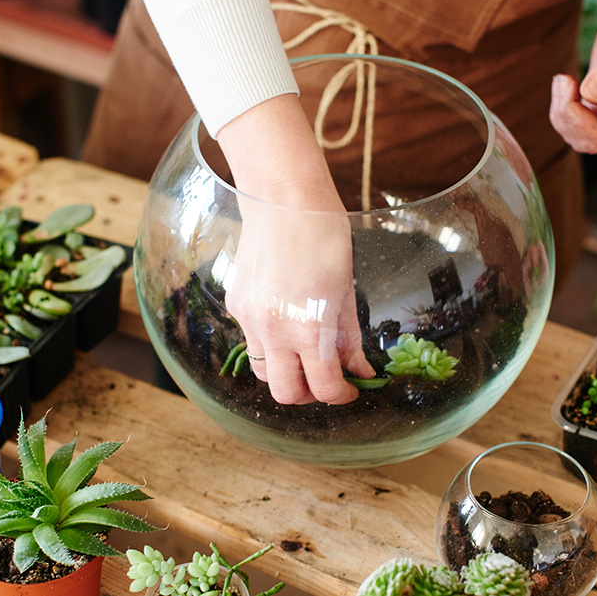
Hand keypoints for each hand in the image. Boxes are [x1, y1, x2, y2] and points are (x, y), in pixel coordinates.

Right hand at [217, 95, 374, 403]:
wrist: (283, 199)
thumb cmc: (324, 237)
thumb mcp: (347, 290)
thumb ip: (349, 337)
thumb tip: (360, 369)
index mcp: (309, 328)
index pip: (324, 388)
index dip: (342, 396)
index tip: (351, 388)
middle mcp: (274, 331)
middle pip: (286, 394)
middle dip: (309, 394)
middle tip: (326, 378)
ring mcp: (249, 320)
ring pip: (264, 372)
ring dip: (286, 372)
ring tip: (305, 353)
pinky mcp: (236, 306)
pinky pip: (252, 340)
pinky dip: (271, 344)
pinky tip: (287, 320)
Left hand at [549, 0, 596, 154]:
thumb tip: (588, 94)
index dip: (593, 132)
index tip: (574, 105)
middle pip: (594, 141)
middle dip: (571, 120)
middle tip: (563, 83)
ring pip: (581, 134)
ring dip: (562, 115)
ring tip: (562, 80)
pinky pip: (576, 119)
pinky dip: (563, 106)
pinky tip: (562, 81)